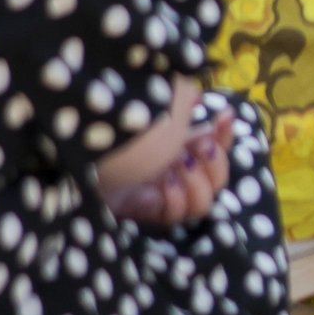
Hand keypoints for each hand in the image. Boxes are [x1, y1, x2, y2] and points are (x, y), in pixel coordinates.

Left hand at [101, 107, 234, 227]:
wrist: (88, 152)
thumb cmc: (124, 128)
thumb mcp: (158, 109)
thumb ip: (181, 102)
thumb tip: (198, 98)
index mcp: (179, 144)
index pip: (217, 145)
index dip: (225, 134)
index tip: (224, 116)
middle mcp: (176, 171)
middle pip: (218, 179)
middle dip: (215, 162)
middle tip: (196, 147)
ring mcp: (164, 195)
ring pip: (203, 203)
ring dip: (196, 183)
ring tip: (176, 167)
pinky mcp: (148, 213)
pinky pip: (176, 216)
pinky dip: (176, 200)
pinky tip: (164, 184)